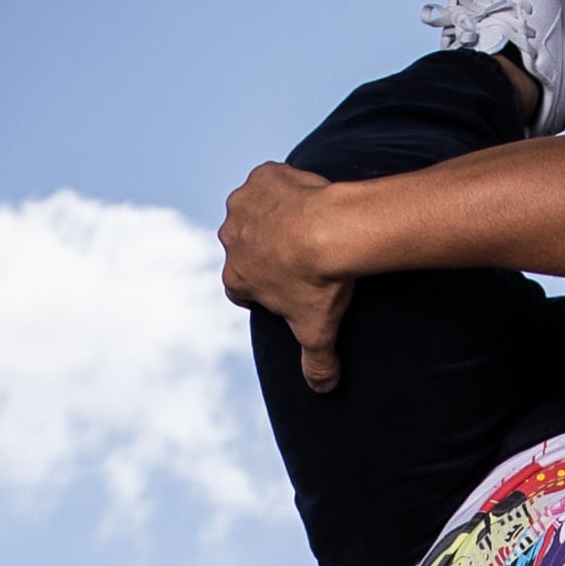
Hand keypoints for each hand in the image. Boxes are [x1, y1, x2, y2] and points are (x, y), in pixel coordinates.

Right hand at [218, 161, 353, 389]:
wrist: (334, 230)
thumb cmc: (321, 282)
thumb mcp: (318, 331)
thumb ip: (317, 363)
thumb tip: (323, 389)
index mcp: (236, 276)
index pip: (240, 286)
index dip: (261, 288)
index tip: (285, 286)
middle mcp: (230, 238)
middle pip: (244, 246)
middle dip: (266, 250)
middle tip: (301, 254)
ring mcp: (244, 204)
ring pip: (255, 211)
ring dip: (273, 217)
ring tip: (307, 224)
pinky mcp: (263, 176)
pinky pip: (270, 181)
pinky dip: (284, 187)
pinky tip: (308, 197)